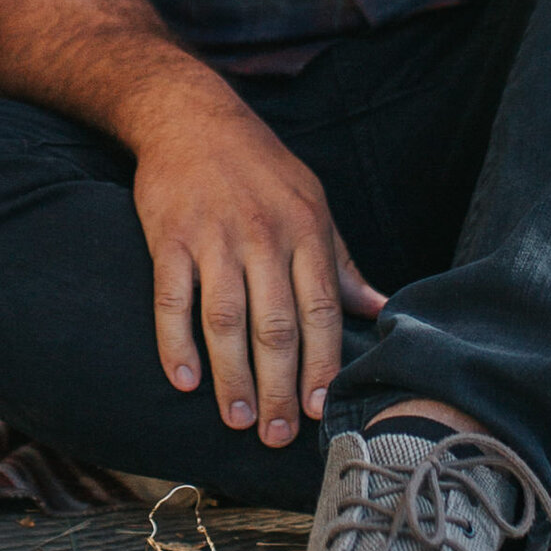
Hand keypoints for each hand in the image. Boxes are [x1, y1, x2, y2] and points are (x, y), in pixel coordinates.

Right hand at [128, 76, 383, 446]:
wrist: (190, 115)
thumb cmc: (260, 166)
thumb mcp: (312, 202)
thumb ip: (341, 263)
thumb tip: (381, 310)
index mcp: (305, 230)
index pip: (321, 309)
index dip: (322, 364)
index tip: (321, 410)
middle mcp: (263, 235)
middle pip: (275, 325)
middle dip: (279, 387)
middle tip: (278, 435)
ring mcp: (213, 236)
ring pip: (226, 320)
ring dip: (232, 377)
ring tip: (238, 419)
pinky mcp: (169, 236)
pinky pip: (171, 299)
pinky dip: (176, 343)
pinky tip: (185, 380)